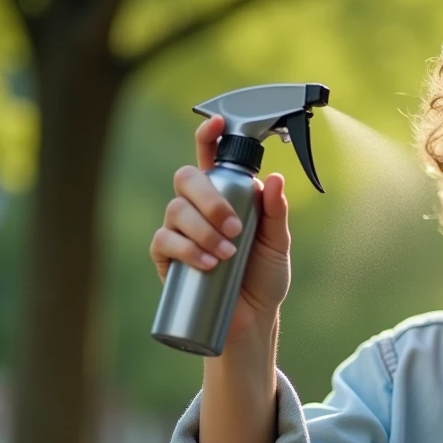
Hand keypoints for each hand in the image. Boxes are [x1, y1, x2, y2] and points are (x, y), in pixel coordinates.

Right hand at [148, 114, 291, 343]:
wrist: (252, 320)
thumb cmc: (263, 278)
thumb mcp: (277, 244)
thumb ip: (276, 213)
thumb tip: (274, 180)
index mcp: (224, 197)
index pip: (210, 159)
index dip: (209, 137)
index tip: (217, 122)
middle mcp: (197, 209)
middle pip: (186, 179)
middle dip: (209, 198)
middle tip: (235, 226)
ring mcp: (179, 231)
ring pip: (175, 210)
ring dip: (202, 229)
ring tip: (228, 254)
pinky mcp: (167, 258)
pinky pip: (164, 241)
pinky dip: (186, 249)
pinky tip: (207, 263)